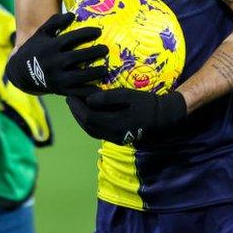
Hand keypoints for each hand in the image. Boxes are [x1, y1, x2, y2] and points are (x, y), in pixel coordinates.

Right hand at [4, 12, 107, 95]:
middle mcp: (53, 63)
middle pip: (76, 57)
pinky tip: (100, 87)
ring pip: (78, 77)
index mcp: (50, 47)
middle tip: (105, 49)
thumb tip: (72, 15)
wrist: (21, 73)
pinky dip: (88, 91)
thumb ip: (55, 22)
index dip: (85, 34)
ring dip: (94, 73)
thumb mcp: (41, 33)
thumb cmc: (36, 49)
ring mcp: (56, 78)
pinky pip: (76, 92)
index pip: (70, 38)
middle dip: (93, 53)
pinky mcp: (60, 91)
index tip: (98, 32)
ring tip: (105, 68)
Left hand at [66, 89, 186, 145]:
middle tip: (69, 98)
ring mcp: (114, 138)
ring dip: (80, 118)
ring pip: (91, 131)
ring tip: (75, 105)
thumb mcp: (128, 96)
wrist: (162, 117)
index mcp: (114, 124)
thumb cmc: (146, 103)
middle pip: (86, 125)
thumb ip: (108, 98)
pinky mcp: (117, 138)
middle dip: (76, 112)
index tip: (70, 94)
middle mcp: (112, 135)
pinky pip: (97, 132)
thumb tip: (88, 99)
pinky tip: (87, 113)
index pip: (88, 117)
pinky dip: (89, 123)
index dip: (76, 107)